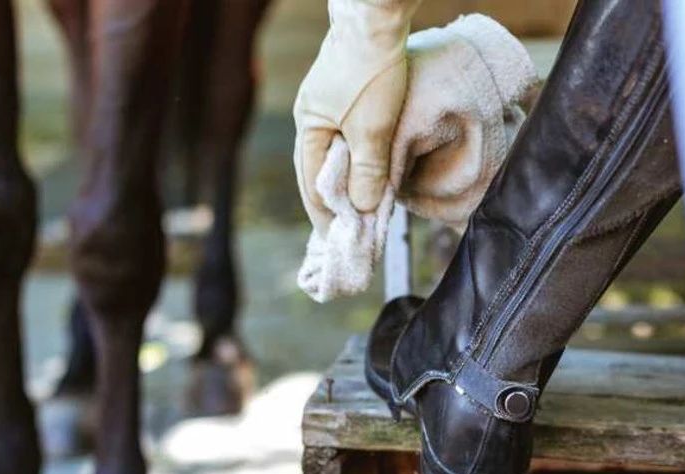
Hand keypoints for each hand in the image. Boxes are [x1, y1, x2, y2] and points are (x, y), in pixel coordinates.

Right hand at [293, 0, 418, 227]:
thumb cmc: (371, 73)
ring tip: (361, 206)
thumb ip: (366, 172)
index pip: (312, 186)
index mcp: (309, 129)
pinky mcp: (342, 93)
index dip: (327, 215)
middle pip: (318, 172)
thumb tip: (360, 209)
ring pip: (333, 154)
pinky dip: (355, 158)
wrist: (375, 19)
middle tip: (350, 231)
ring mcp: (324, 104)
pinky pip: (344, 137)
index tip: (341, 240)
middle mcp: (310, 118)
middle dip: (333, 202)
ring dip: (346, 181)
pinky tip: (369, 167)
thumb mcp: (372, 130)